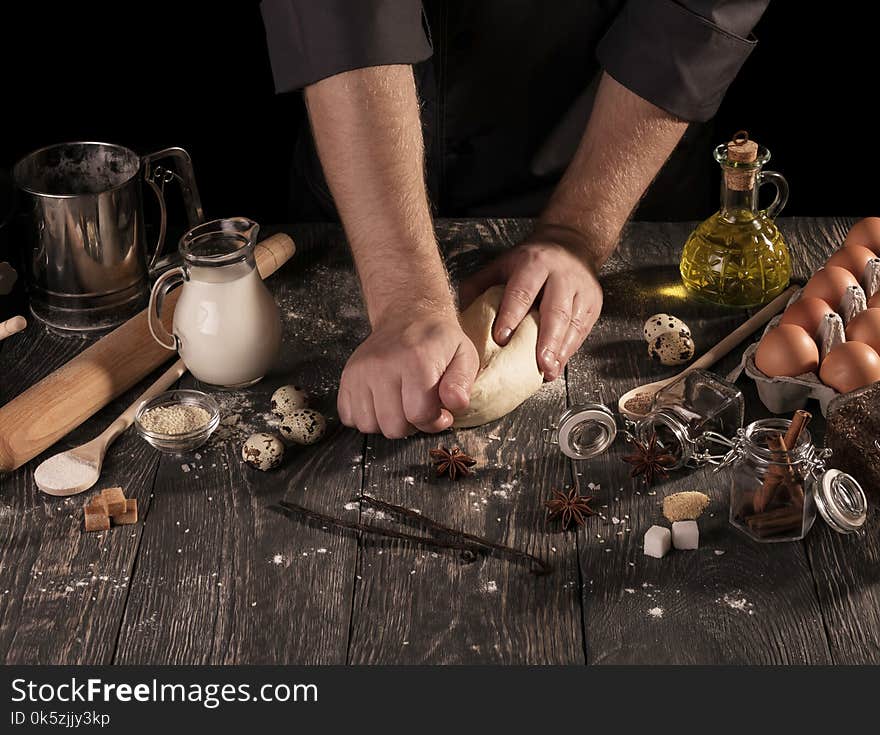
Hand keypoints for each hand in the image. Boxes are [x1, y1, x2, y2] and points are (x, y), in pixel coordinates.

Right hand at [338, 308, 479, 437]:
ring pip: (369, 426)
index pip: (419, 414)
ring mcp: (360, 371)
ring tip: (401, 405)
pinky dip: (367, 417)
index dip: (434, 420)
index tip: (440, 410)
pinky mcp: (347, 376)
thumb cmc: (437, 341)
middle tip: (419, 407)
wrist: (407, 316)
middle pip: (393, 426)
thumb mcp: (464, 355)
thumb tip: (456, 403)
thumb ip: (462, 383)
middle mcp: (383, 365)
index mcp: (416, 360)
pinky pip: (350, 417)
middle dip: (411, 425)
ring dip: (387, 423)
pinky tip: (382, 403)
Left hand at [460, 226, 603, 380]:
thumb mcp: (502, 264)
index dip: (511, 315)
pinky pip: (582, 330)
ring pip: (573, 323)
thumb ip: (479, 287)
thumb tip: (460, 318)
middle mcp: (561, 275)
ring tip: (549, 371)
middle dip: (547, 340)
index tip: (501, 338)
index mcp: (534, 264)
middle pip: (556, 310)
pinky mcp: (593, 303)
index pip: (522, 292)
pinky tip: (558, 364)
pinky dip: (570, 349)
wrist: (571, 245)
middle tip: (539, 364)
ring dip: (561, 351)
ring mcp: (581, 289)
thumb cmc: (530, 261)